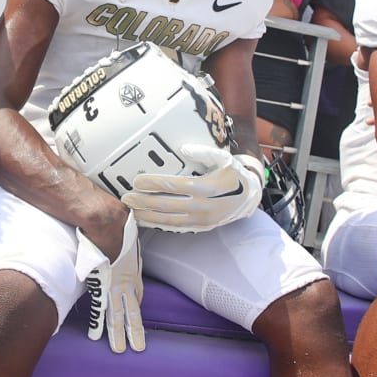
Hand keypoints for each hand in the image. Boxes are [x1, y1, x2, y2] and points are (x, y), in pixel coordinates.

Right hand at [77, 212, 144, 353]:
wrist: (107, 223)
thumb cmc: (115, 223)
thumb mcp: (128, 237)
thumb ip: (125, 244)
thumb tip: (120, 242)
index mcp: (132, 270)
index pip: (137, 293)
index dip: (135, 304)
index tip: (135, 313)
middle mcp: (126, 282)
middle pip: (132, 311)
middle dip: (135, 330)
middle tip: (139, 347)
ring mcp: (114, 286)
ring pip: (118, 315)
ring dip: (119, 334)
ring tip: (121, 350)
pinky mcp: (101, 286)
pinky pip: (99, 309)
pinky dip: (98, 323)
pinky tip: (96, 337)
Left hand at [121, 147, 263, 232]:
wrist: (250, 197)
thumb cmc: (233, 175)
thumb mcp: (223, 158)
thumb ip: (203, 152)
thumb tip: (183, 148)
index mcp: (206, 187)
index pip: (172, 185)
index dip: (152, 183)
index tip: (137, 180)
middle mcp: (202, 206)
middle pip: (165, 205)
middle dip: (143, 201)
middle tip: (126, 198)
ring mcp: (201, 219)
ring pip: (168, 220)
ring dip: (147, 216)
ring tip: (132, 212)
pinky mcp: (201, 227)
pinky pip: (176, 228)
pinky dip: (160, 225)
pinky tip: (148, 221)